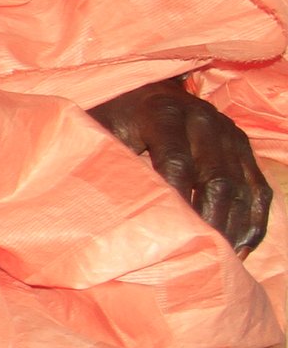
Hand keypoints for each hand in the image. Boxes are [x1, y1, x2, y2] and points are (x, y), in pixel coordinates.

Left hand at [91, 76, 270, 251]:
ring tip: (220, 257)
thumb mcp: (100, 127)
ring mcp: (229, 133)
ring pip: (242, 187)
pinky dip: (253, 221)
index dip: (175, 200)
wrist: (147, 90)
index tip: (170, 235)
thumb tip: (90, 203)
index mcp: (164, 113)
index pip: (176, 163)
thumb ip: (100, 157)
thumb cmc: (115, 117)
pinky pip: (258, 189)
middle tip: (199, 253)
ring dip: (234, 227)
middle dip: (209, 221)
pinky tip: (241, 247)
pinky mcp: (244, 147)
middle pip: (216, 179)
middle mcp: (204, 119)